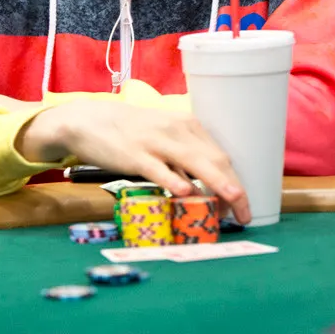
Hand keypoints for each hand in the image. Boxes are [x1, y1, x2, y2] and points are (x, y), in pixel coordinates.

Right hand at [16, 100, 251, 223]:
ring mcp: (156, 142)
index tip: (243, 205)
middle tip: (245, 214)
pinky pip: (158, 168)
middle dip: (234, 188)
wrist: (89, 120)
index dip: (235, 181)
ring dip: (216, 182)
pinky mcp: (134, 154)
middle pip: (214, 160)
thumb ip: (182, 160)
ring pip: (193, 162)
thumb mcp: (162, 138)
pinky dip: (173, 180)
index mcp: (187, 126)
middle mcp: (177, 131)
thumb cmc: (130, 132)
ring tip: (233, 200)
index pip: (220, 154)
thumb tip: (203, 187)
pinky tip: (185, 192)